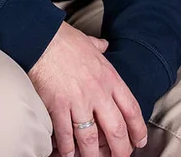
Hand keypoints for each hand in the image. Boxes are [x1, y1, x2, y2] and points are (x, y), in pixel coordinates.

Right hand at [28, 22, 147, 156]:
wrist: (41, 36)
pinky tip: (69, 155)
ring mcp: (78, 101)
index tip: (139, 142)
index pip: (131, 109)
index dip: (138, 130)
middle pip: (116, 130)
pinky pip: (65, 135)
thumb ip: (99, 47)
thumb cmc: (64, 39)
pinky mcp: (58, 106)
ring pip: (91, 138)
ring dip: (93, 155)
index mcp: (110, 77)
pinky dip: (68, 149)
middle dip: (120, 150)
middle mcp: (98, 92)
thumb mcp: (89, 43)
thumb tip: (104, 45)